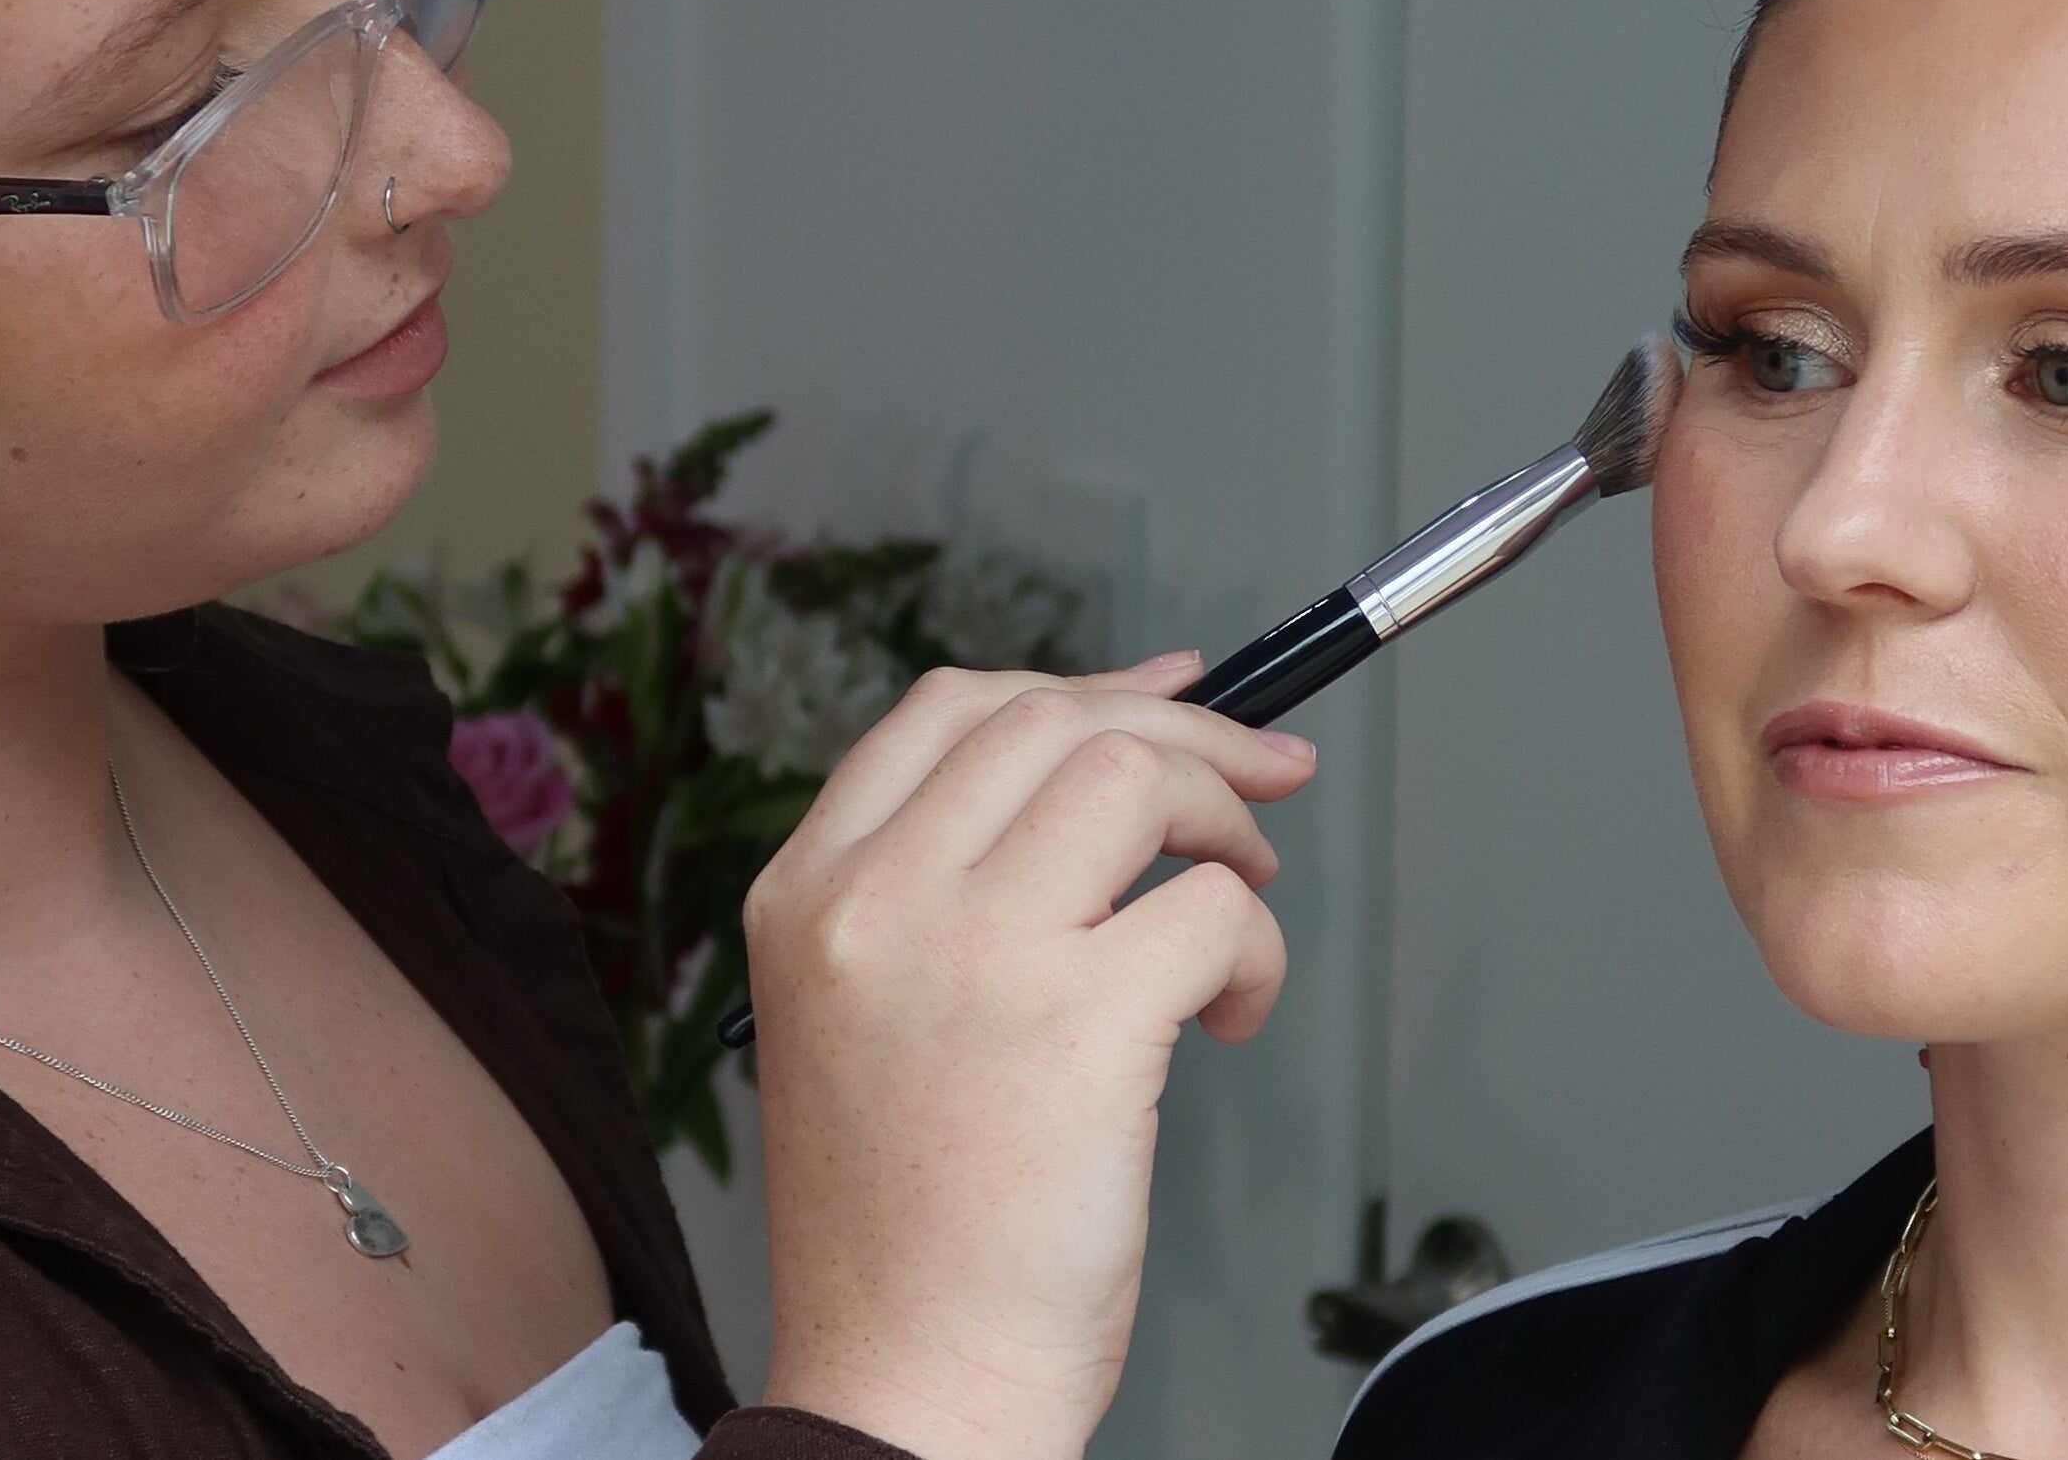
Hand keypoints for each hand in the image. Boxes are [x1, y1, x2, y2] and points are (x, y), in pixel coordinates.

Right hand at [748, 653, 1313, 1459]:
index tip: (1172, 696)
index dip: (1081, 687)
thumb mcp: (863, 1022)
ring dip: (1223, 824)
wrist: (907, 1381)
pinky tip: (1230, 1019)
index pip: (945, 713)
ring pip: (1135, 776)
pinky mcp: (1077, 1018)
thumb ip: (942, 898)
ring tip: (1239, 903)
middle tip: (1261, 786)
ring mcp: (973, 950)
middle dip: (1185, 732)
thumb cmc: (909, 1228)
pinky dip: (1257, 952)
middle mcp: (873, 900)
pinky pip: (1210, 910)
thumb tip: (1102, 775)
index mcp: (807, 894)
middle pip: (1050, 720)